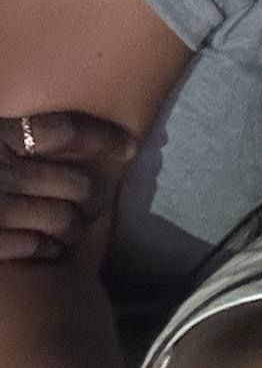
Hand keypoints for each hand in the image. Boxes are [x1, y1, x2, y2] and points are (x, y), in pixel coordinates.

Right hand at [0, 113, 134, 259]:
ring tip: (70, 230)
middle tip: (91, 204)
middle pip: (75, 183)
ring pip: (62, 219)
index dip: (104, 139)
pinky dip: (47, 249)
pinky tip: (47, 248)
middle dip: (91, 198)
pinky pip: (36, 247)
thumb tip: (74, 118)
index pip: (63, 131)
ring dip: (73, 229)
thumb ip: (25, 136)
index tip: (130, 147)